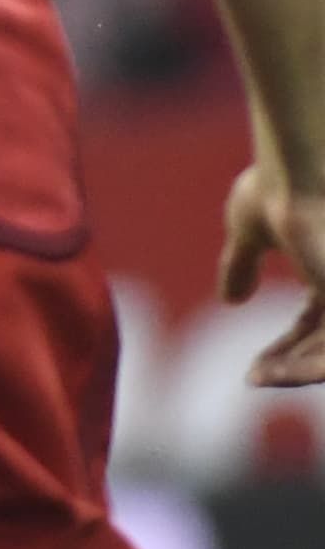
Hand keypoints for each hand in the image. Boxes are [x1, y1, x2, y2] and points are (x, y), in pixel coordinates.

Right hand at [217, 145, 324, 388]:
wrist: (298, 171)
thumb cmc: (278, 187)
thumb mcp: (248, 231)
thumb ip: (241, 264)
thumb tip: (232, 299)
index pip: (313, 327)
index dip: (284, 350)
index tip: (252, 368)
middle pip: (324, 346)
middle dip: (289, 366)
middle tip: (253, 377)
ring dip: (295, 372)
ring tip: (259, 377)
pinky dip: (305, 368)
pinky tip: (271, 371)